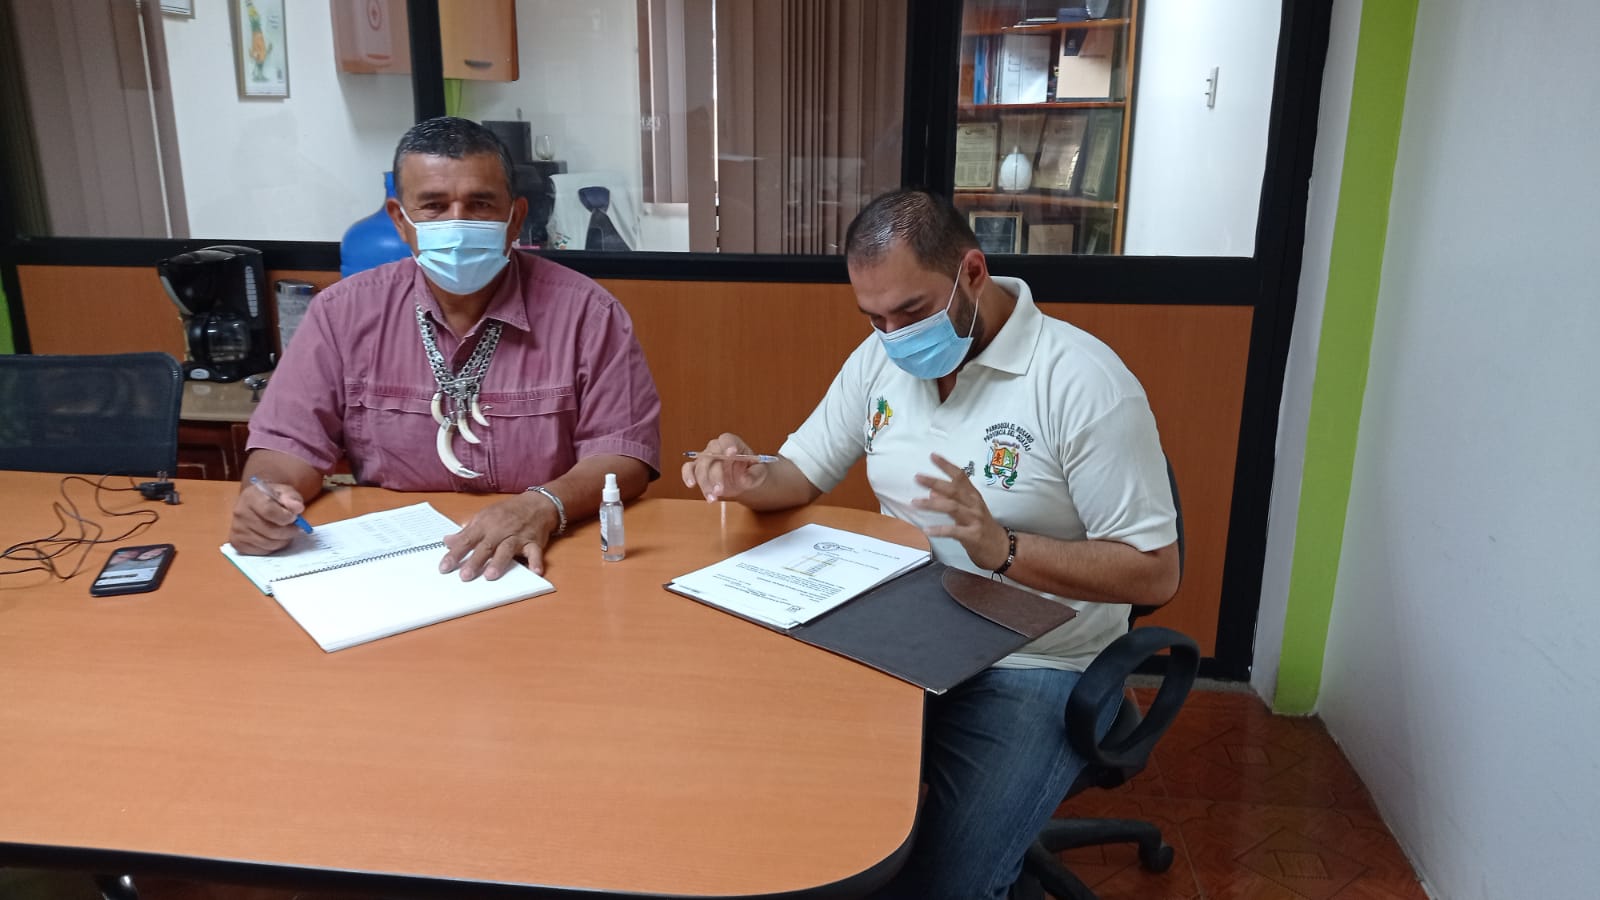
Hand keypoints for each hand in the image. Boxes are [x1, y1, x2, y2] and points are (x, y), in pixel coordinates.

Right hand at [229, 480, 305, 554]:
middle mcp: (240, 513)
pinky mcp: (237, 543)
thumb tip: (297, 508)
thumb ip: (292, 498)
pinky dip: (272, 548)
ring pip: (267, 543)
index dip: (286, 517)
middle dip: (288, 531)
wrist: (258, 503)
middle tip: (295, 528)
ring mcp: (237, 529)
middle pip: (270, 531)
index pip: (269, 511)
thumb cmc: (273, 498)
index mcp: (251, 496)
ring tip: (285, 532)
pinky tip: (274, 538)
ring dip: (282, 541)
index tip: (294, 517)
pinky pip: (261, 551)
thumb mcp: (285, 492)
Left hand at [439, 492, 556, 579]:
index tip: (444, 567)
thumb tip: (447, 541)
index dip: (455, 553)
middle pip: (486, 547)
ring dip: (499, 562)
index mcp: (485, 524)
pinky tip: (535, 572)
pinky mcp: (534, 542)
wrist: (537, 504)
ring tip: (490, 576)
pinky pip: (535, 552)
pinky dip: (535, 562)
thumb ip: (466, 532)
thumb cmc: (508, 512)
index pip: (467, 540)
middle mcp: (500, 530)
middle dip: (475, 561)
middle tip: (464, 576)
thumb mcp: (484, 517)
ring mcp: (518, 536)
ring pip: (507, 549)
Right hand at [682, 433, 769, 501]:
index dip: (728, 445)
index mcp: (733, 444)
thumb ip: (753, 475)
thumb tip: (744, 479)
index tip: (731, 453)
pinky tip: (691, 485)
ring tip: (712, 498)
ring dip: (704, 483)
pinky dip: (687, 476)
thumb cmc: (751, 471)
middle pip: (711, 456)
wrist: (743, 479)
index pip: (727, 439)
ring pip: (700, 467)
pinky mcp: (698, 469)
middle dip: (714, 475)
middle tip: (720, 490)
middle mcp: (717, 448)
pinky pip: (688, 469)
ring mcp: (706, 458)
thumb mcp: (759, 473)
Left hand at [911, 453, 1011, 570]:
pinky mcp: (972, 536)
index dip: (946, 465)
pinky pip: (953, 531)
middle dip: (934, 482)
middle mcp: (974, 505)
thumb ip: (952, 501)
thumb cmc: (982, 528)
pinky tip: (927, 530)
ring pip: (952, 507)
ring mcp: (974, 520)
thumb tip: (932, 492)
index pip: (960, 477)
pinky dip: (939, 530)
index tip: (932, 456)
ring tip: (915, 502)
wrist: (1002, 549)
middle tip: (918, 477)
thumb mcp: (968, 511)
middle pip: (954, 489)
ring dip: (932, 504)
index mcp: (973, 496)